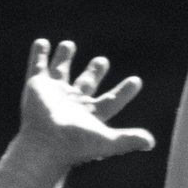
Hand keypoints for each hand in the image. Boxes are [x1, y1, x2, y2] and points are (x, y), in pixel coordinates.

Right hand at [17, 39, 154, 165]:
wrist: (45, 143)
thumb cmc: (75, 144)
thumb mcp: (107, 142)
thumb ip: (128, 140)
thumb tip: (151, 143)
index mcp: (91, 114)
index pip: (112, 101)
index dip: (124, 92)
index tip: (136, 81)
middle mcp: (73, 103)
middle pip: (86, 84)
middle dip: (94, 72)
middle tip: (103, 61)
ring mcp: (54, 93)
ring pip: (61, 71)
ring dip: (64, 58)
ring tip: (69, 45)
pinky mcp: (37, 85)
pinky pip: (38, 66)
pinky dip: (39, 54)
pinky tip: (42, 43)